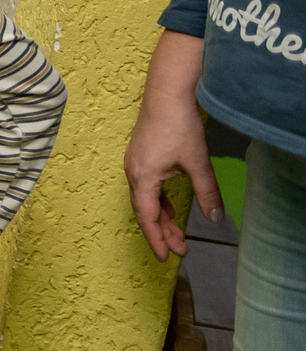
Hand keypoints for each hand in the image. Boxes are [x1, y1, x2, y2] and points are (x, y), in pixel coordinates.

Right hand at [125, 30, 217, 259]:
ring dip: (161, 216)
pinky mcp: (139, 156)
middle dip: (162, 231)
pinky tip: (169, 204)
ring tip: (177, 232)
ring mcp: (134, 164)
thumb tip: (216, 219)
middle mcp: (133, 173)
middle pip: (145, 210)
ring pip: (145, 199)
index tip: (167, 257)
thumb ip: (206, 192)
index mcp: (143, 177)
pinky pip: (146, 187)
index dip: (157, 238)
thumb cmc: (179, 127)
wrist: (165, 94)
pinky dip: (158, 201)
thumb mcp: (197, 162)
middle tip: (180, 249)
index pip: (147, 217)